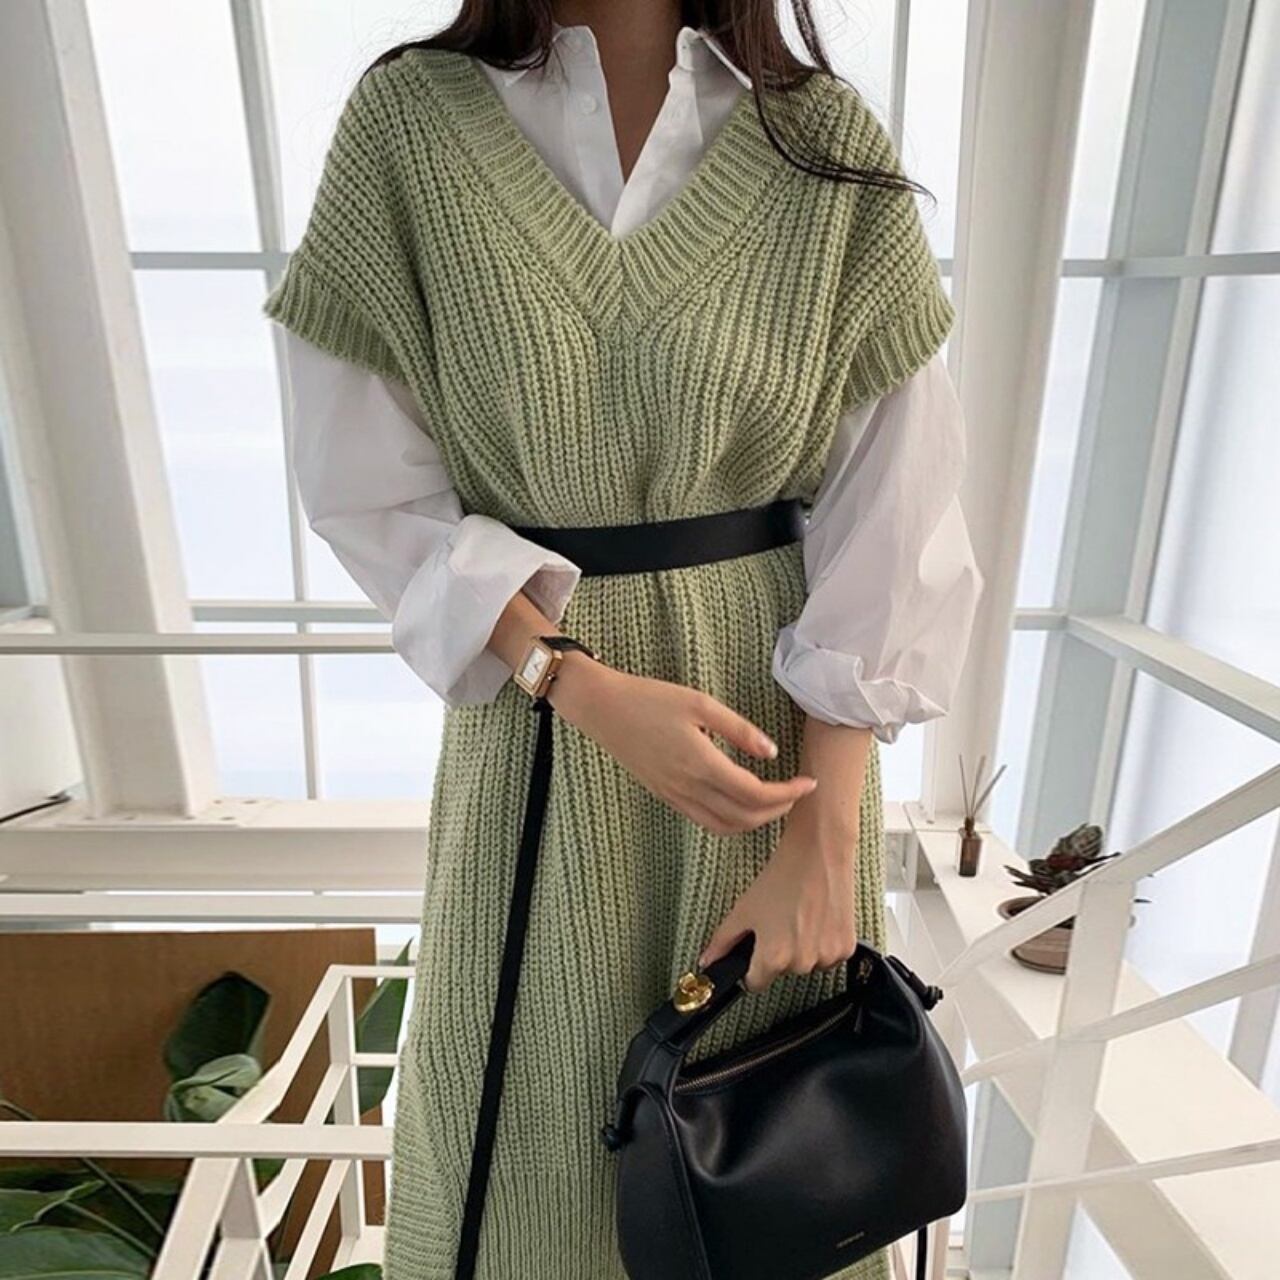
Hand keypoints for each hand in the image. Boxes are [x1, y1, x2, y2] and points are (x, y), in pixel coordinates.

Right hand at [548, 654, 817, 834]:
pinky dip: (732, 820)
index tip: (808, 783)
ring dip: (756, 820)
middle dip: (778, 809)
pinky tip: (743, 801)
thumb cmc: (651, 699)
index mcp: (701, 763)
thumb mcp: (700, 703)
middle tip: (798, 792)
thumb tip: (771, 753)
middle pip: (745, 817)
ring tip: (776, 800)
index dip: (787, 794)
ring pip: (725, 826)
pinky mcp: (667, 796)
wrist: (604, 710)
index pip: (755, 794)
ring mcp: (675, 796)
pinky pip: (706, 820)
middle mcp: (688, 788)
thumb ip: (739, 729)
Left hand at [697, 812, 858, 992]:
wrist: (818, 854)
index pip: (755, 983)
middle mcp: (802, 962)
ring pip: (807, 964)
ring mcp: (827, 956)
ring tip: (800, 917)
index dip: (752, 966)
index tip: (756, 950)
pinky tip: (818, 918)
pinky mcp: (846, 948)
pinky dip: (823, 943)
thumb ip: (722, 942)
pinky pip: (829, 957)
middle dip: (779, 952)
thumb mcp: (743, 909)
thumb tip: (707, 961)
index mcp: (773, 957)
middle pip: (783, 971)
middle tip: (780, 922)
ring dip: (803, 949)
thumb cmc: (782, 877)